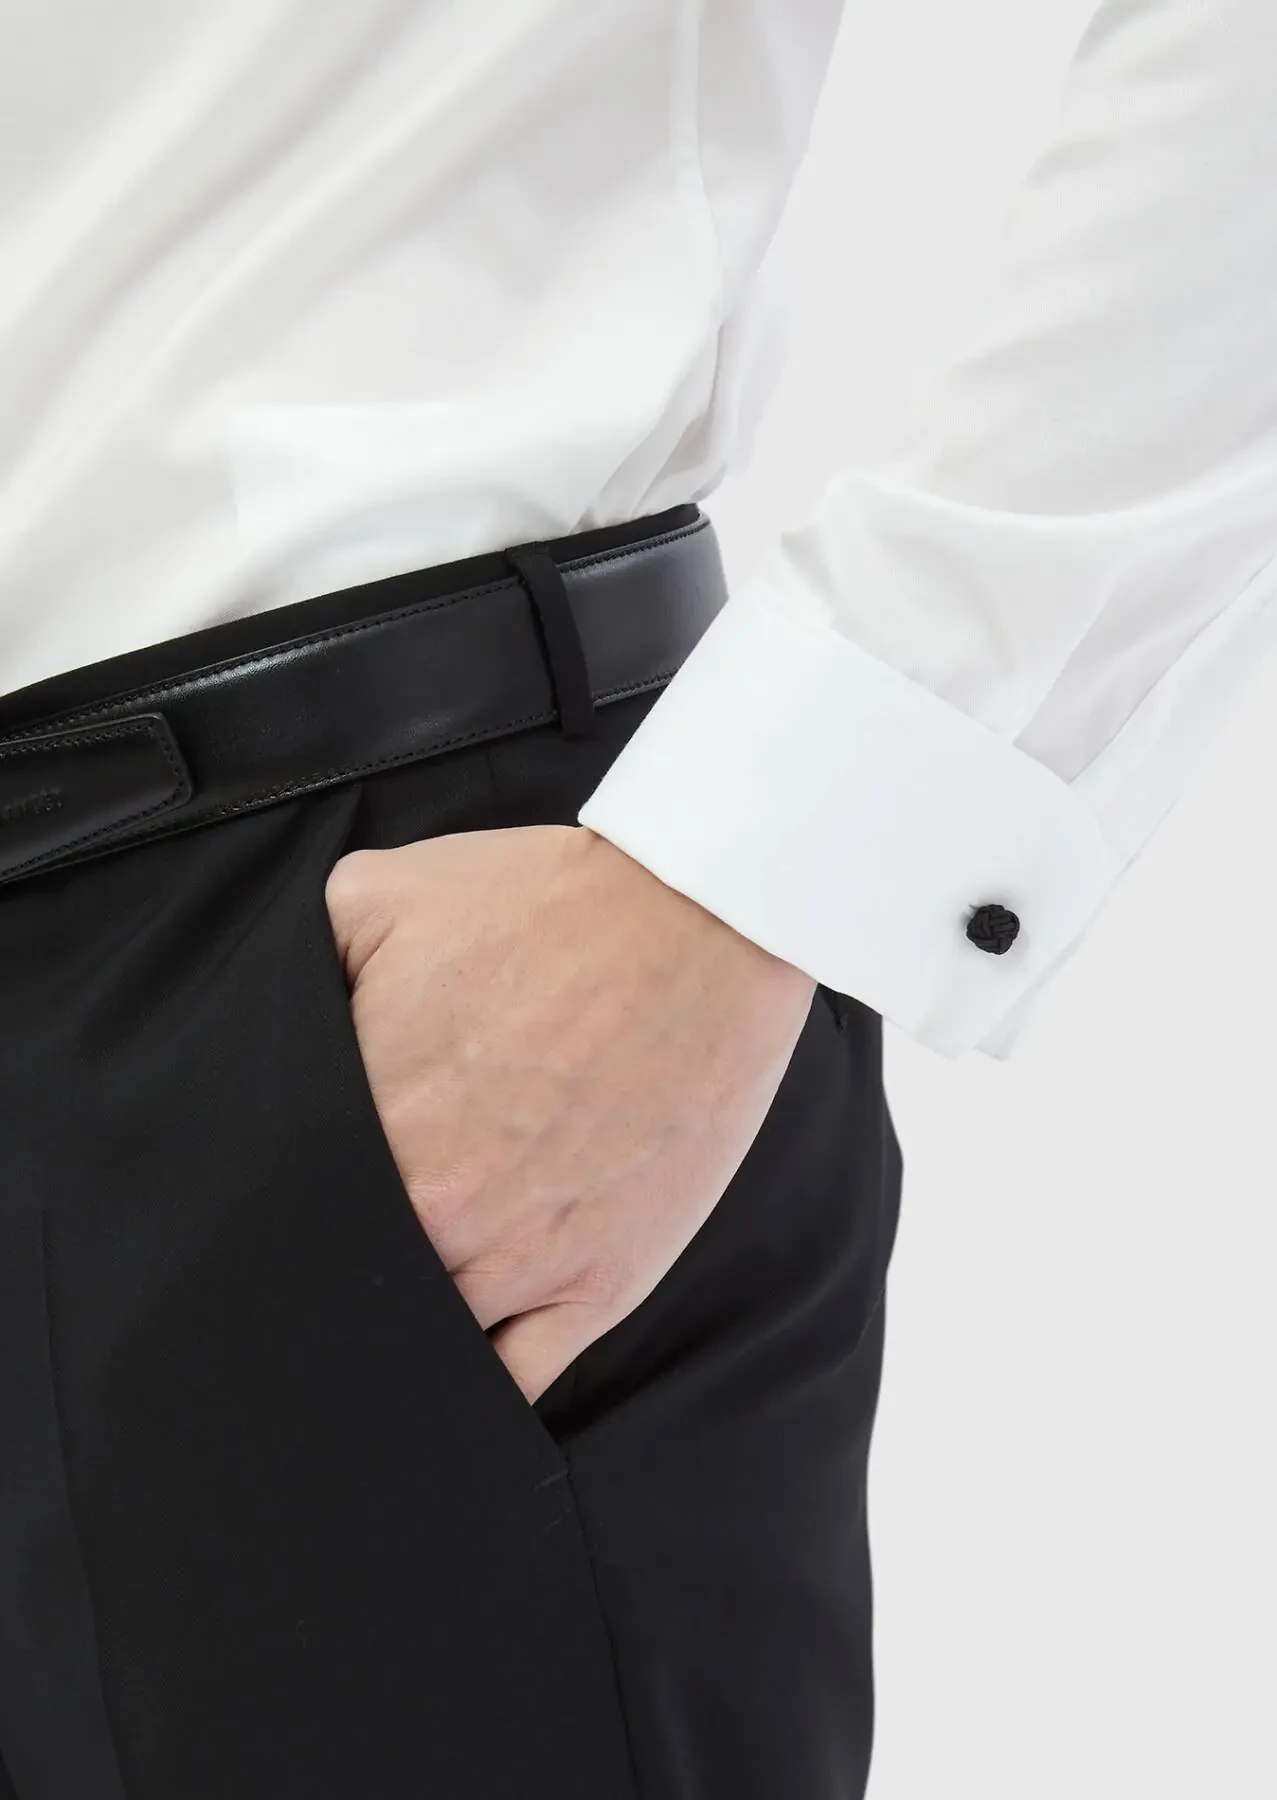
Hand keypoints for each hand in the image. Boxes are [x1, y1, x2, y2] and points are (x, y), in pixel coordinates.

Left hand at [325, 824, 816, 1400]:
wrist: (698, 922)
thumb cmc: (548, 904)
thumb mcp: (381, 894)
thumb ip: (304, 965)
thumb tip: (265, 1020)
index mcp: (369, 1127)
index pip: (284, 1217)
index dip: (276, 1215)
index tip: (286, 1206)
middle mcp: (438, 1213)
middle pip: (350, 1287)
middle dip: (338, 1271)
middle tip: (343, 1252)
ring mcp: (523, 1262)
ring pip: (425, 1346)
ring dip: (403, 1333)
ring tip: (395, 1311)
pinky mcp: (601, 1285)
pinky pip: (517, 1385)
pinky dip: (480, 1392)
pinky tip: (457, 1377)